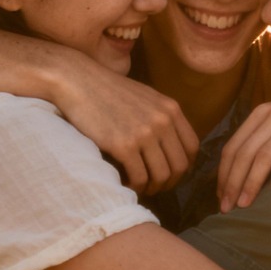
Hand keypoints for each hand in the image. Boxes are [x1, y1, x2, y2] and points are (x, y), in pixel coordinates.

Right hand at [54, 59, 197, 195]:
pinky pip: (139, 177)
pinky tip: (124, 182)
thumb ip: (162, 116)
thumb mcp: (145, 97)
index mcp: (170, 109)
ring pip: (161, 175)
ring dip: (152, 187)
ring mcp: (144, 133)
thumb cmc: (108, 90)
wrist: (78, 82)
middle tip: (155, 186)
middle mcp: (162, 121)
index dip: (185, 166)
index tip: (172, 173)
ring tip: (140, 187)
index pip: (192, 147)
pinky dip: (134, 186)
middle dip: (169, 182)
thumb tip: (170, 145)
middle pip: (179, 165)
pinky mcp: (123, 145)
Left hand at [218, 74, 270, 211]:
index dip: (224, 174)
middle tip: (227, 209)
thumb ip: (269, 136)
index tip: (221, 198)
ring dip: (252, 182)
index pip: (233, 147)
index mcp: (263, 113)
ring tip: (245, 206)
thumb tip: (247, 171)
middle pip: (245, 153)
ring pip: (265, 154)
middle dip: (232, 183)